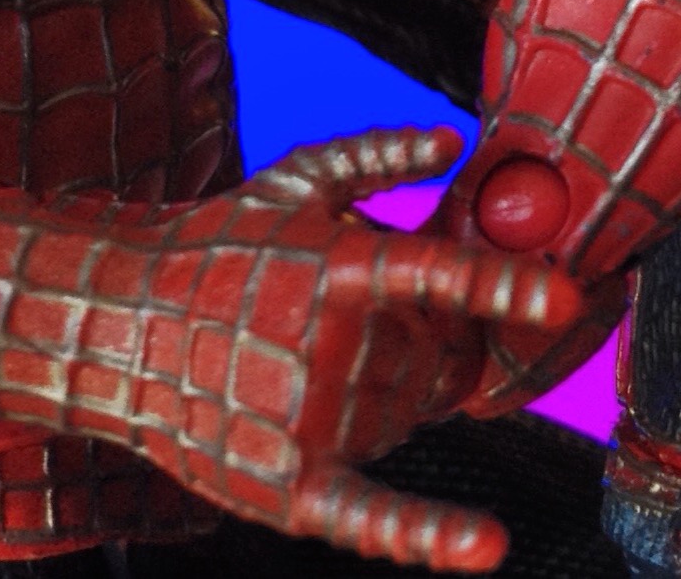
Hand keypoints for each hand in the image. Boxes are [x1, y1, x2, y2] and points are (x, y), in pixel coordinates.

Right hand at [89, 127, 583, 570]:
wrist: (116, 326)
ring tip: (323, 359)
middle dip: (434, 339)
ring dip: (397, 391)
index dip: (503, 284)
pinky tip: (484, 547)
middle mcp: (329, 348)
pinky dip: (430, 537)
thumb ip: (376, 155)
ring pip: (411, 416)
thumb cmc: (211, 245)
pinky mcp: (289, 483)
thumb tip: (452, 142)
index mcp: (333, 269)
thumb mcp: (291, 182)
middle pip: (438, 356)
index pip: (434, 273)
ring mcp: (310, 422)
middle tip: (380, 320)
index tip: (564, 295)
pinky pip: (371, 519)